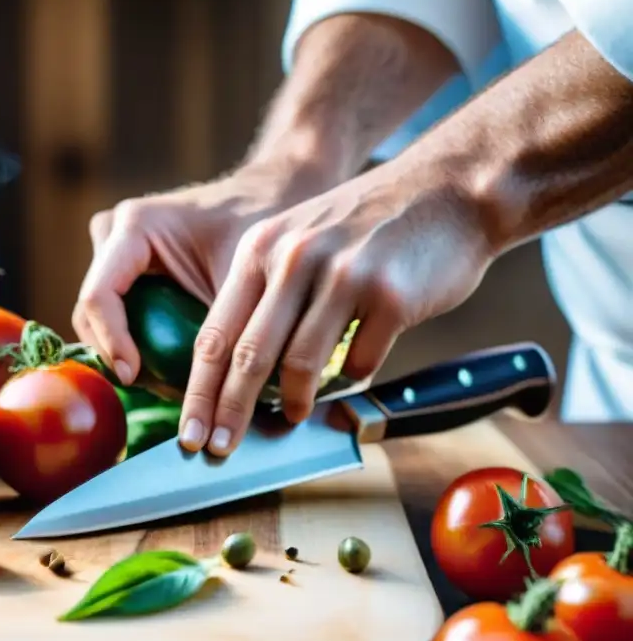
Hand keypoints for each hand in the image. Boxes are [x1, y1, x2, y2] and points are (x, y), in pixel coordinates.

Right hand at [72, 162, 333, 385]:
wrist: (266, 197)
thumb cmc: (259, 230)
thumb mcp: (241, 282)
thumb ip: (218, 331)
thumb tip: (211, 393)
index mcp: (135, 227)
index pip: (100, 297)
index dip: (112, 344)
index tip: (137, 377)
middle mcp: (112, 233)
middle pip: (91, 310)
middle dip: (118, 354)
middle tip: (160, 389)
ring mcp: (111, 248)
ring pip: (96, 315)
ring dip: (124, 351)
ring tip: (169, 382)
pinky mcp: (120, 265)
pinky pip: (112, 312)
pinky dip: (133, 340)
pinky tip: (167, 365)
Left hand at [179, 161, 493, 455]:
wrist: (449, 190)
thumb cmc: (368, 228)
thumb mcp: (301, 240)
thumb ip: (270, 297)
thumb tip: (244, 377)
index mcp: (261, 249)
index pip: (214, 333)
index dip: (199, 391)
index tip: (189, 432)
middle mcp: (295, 259)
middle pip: (248, 355)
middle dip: (229, 412)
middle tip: (219, 450)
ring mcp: (343, 276)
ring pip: (300, 364)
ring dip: (295, 402)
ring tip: (294, 415)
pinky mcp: (390, 295)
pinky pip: (358, 362)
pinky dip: (350, 379)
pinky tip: (351, 374)